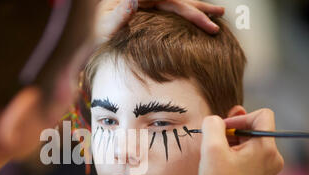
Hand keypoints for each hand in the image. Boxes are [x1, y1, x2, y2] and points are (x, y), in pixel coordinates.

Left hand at [94, 0, 224, 43]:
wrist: (88, 38)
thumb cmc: (94, 33)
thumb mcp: (104, 26)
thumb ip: (118, 16)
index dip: (189, 10)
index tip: (207, 20)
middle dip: (199, 7)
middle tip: (220, 14)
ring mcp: (146, 5)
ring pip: (176, 3)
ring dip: (196, 8)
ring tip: (217, 13)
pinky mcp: (147, 13)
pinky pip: (170, 11)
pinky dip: (185, 13)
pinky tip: (196, 17)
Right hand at [197, 108, 283, 174]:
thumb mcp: (210, 149)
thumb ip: (213, 125)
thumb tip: (214, 121)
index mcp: (266, 148)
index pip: (262, 116)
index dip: (239, 118)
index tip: (221, 130)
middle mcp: (273, 159)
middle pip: (255, 131)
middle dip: (232, 134)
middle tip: (214, 145)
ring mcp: (268, 172)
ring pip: (250, 146)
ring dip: (232, 147)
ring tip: (215, 160)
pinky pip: (250, 160)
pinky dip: (235, 159)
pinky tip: (221, 171)